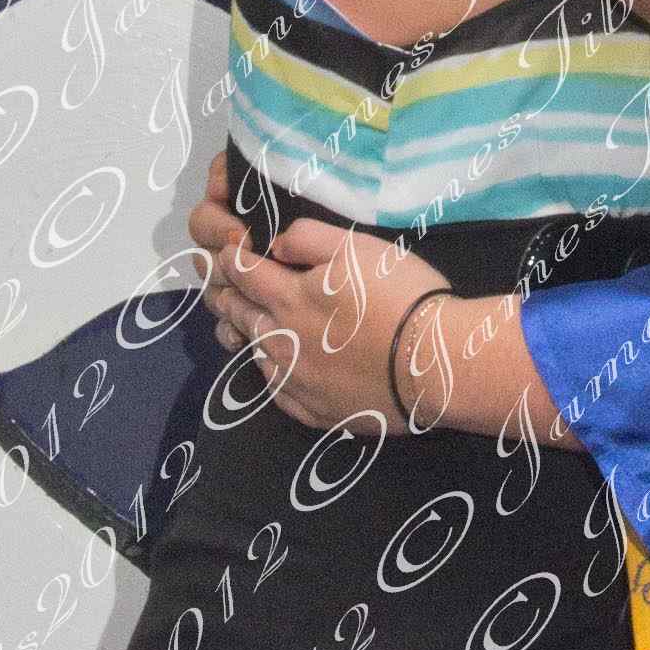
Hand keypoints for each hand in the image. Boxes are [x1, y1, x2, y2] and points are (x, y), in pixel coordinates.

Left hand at [186, 171, 450, 428]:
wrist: (437, 365)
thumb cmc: (401, 297)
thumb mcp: (358, 248)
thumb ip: (309, 238)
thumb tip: (276, 243)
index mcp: (289, 298)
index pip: (244, 274)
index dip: (228, 259)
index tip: (217, 252)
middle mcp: (283, 341)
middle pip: (242, 315)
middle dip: (224, 295)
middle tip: (212, 287)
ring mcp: (298, 382)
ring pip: (255, 355)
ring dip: (241, 335)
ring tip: (232, 326)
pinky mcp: (318, 411)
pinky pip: (278, 392)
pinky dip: (268, 374)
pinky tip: (272, 369)